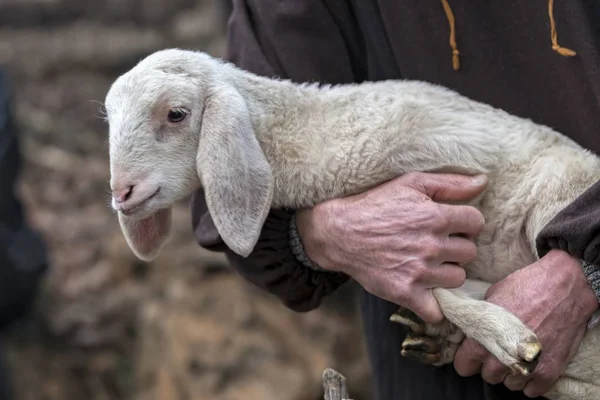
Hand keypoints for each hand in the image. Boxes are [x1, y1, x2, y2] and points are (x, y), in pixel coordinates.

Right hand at [295, 171, 486, 322]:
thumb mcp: (410, 183)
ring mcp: (419, 272)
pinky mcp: (405, 293)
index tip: (451, 224)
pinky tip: (426, 293)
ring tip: (429, 263)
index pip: (476, 222)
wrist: (338, 232)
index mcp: (436, 217)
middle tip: (436, 243)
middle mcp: (431, 246)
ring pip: (457, 278)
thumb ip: (449, 183)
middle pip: (469, 252)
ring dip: (447, 272)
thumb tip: (483, 182)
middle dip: (456, 246)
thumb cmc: (374, 204)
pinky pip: (436, 311)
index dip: (465, 222)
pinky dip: (434, 306)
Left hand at [453, 249, 598, 397]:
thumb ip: (480, 320)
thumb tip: (472, 327)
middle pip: (488, 376)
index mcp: (483, 340)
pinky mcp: (549, 372)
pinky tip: (533, 363)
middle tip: (501, 349)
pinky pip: (531, 390)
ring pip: (510, 384)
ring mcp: (526, 368)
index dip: (468, 359)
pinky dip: (532, 380)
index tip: (473, 354)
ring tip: (519, 353)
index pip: (464, 365)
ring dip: (512, 372)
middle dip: (492, 364)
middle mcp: (502, 359)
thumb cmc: (526, 288)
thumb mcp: (491, 298)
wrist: (563, 288)